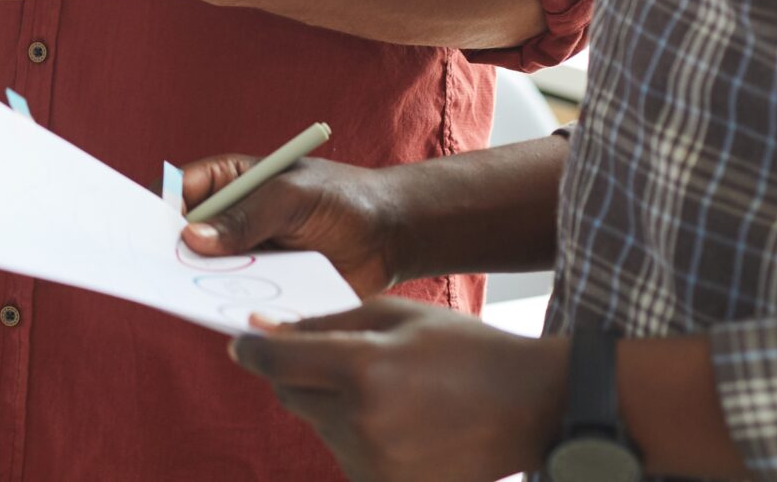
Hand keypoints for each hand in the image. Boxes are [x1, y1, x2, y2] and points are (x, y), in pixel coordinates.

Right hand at [178, 153, 402, 297]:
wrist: (392, 236)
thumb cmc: (342, 199)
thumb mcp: (291, 198)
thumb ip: (245, 217)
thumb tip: (191, 238)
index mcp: (230, 182)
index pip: (179, 190)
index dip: (158, 208)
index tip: (147, 232)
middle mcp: (231, 220)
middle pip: (184, 236)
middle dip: (171, 252)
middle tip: (159, 271)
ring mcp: (247, 255)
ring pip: (208, 272)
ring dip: (199, 283)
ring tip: (189, 295)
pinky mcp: (266, 286)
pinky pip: (238, 298)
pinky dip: (230, 305)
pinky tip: (227, 312)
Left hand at [229, 300, 566, 481]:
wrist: (532, 406)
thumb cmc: (462, 348)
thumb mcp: (394, 314)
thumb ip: (323, 323)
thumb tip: (264, 331)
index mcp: (363, 367)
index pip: (276, 362)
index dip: (253, 350)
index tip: (244, 343)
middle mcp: (362, 420)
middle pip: (291, 396)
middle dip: (298, 374)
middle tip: (338, 360)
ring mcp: (376, 462)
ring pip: (317, 426)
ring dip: (331, 406)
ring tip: (388, 392)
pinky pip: (345, 455)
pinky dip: (355, 436)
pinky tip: (398, 421)